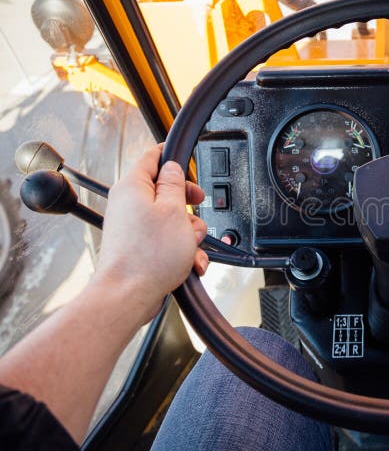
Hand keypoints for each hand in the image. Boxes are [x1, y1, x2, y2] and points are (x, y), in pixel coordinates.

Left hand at [93, 144, 207, 323]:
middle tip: (198, 206)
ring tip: (192, 247)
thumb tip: (172, 168)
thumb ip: (174, 184)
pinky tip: (190, 262)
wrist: (129, 295)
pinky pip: (166, 241)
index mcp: (132, 187)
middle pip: (166, 191)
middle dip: (189, 204)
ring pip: (171, 219)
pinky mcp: (139, 247)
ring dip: (189, 233)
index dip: (171, 156)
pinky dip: (182, 250)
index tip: (185, 158)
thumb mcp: (174, 210)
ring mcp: (134, 228)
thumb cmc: (148, 255)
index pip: (151, 157)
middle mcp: (129, 205)